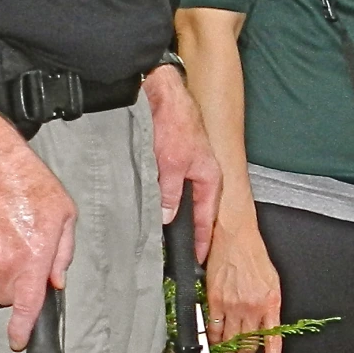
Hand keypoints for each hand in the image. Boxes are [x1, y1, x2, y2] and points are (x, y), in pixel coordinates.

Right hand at [0, 133, 76, 350]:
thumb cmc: (30, 184)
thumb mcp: (64, 215)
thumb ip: (63, 254)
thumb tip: (56, 280)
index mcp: (33, 257)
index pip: (26, 305)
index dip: (22, 329)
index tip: (19, 343)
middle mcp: (6, 263)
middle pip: (11, 296)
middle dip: (23, 286)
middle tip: (33, 258)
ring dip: (10, 268)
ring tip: (18, 234)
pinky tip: (5, 228)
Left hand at [146, 63, 221, 258]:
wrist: (161, 94)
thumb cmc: (176, 124)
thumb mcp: (172, 164)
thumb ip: (170, 193)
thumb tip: (168, 216)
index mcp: (209, 177)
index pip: (208, 217)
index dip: (203, 239)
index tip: (198, 258)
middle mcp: (198, 174)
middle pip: (193, 209)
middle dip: (185, 230)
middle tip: (177, 253)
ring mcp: (184, 167)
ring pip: (175, 199)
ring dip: (166, 212)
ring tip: (157, 234)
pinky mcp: (168, 160)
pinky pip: (163, 186)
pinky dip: (156, 197)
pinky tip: (144, 206)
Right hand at [207, 214, 285, 352]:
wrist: (236, 236)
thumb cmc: (254, 255)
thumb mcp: (272, 282)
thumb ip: (268, 306)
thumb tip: (265, 325)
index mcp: (271, 303)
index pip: (272, 339)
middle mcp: (253, 307)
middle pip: (248, 343)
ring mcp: (233, 305)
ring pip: (230, 339)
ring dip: (227, 351)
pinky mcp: (215, 300)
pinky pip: (213, 328)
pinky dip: (212, 337)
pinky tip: (213, 341)